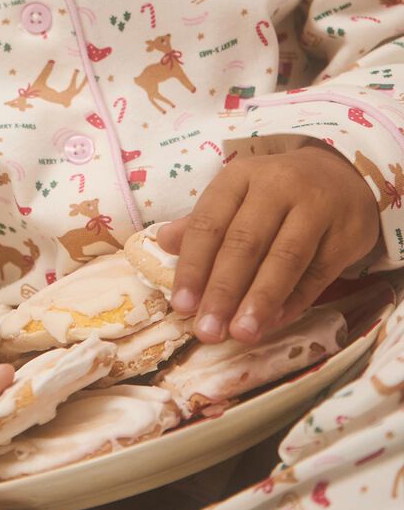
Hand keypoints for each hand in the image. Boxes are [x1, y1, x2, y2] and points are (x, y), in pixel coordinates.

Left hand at [156, 143, 380, 345]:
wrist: (342, 175)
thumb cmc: (275, 193)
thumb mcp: (236, 196)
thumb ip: (202, 223)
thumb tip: (163, 243)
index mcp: (240, 176)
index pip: (209, 222)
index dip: (193, 266)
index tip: (182, 305)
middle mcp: (277, 186)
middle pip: (245, 243)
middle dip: (223, 291)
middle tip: (208, 330)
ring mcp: (315, 208)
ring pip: (284, 259)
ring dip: (259, 300)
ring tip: (241, 334)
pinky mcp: (346, 233)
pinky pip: (317, 273)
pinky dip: (295, 300)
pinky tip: (274, 322)